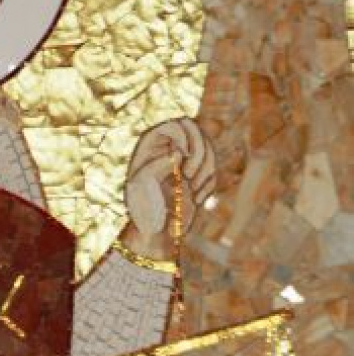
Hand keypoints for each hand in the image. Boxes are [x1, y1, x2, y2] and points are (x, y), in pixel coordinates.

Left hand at [121, 118, 215, 260]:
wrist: (154, 231)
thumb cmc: (142, 208)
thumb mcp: (143, 186)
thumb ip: (158, 166)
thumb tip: (177, 153)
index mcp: (151, 143)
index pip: (178, 124)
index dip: (186, 137)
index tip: (183, 157)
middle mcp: (168, 147)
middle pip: (199, 133)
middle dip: (199, 154)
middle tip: (188, 176)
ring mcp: (185, 161)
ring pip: (209, 151)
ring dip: (205, 172)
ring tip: (191, 191)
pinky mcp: (197, 175)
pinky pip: (213, 171)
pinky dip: (208, 185)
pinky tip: (195, 199)